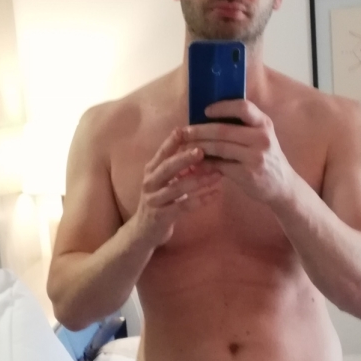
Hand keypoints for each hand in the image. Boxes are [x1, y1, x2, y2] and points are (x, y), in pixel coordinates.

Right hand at [132, 128, 221, 248]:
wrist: (143, 231)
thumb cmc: (159, 201)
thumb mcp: (163, 181)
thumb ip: (176, 167)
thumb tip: (198, 146)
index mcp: (151, 171)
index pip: (162, 153)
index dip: (172, 141)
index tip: (184, 129)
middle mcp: (149, 183)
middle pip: (167, 168)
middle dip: (184, 159)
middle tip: (201, 150)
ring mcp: (154, 200)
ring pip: (177, 188)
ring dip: (199, 180)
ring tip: (218, 174)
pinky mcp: (162, 217)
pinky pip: (184, 206)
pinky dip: (201, 200)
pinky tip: (216, 194)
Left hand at [186, 100, 293, 206]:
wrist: (282, 185)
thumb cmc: (266, 158)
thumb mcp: (262, 137)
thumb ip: (243, 127)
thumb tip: (210, 118)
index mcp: (264, 123)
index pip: (242, 107)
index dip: (222, 107)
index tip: (205, 110)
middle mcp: (261, 137)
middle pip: (224, 130)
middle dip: (201, 130)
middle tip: (184, 131)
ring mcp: (255, 157)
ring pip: (220, 148)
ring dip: (200, 147)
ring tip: (186, 146)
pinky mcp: (247, 174)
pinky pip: (220, 166)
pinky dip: (206, 164)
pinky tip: (196, 163)